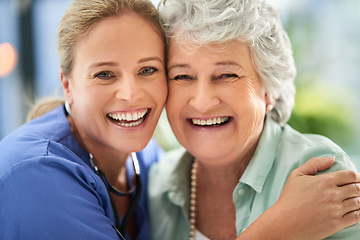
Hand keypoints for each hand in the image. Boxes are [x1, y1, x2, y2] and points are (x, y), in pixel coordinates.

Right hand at [238, 157, 359, 239]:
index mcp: (325, 181)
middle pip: (357, 188)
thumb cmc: (289, 198)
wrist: (284, 222)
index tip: (356, 179)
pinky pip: (356, 217)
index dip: (356, 176)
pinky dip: (358, 212)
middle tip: (356, 189)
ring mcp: (336, 210)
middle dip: (358, 187)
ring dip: (358, 200)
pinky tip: (354, 210)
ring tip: (354, 199)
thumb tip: (331, 159)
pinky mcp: (336, 224)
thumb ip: (314, 164)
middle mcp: (333, 194)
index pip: (351, 175)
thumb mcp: (296, 175)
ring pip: (358, 202)